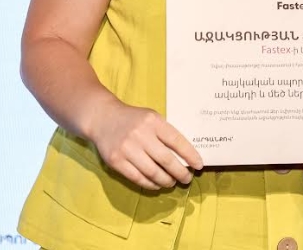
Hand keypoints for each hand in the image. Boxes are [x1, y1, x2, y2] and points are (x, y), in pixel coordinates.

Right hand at [86, 99, 202, 189]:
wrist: (103, 118)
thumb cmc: (133, 119)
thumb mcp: (152, 118)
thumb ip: (165, 132)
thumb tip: (185, 155)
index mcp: (153, 122)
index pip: (177, 141)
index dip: (190, 155)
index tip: (199, 165)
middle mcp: (141, 135)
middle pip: (166, 160)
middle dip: (180, 172)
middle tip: (187, 178)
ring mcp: (127, 149)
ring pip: (152, 172)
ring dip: (166, 180)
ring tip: (172, 183)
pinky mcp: (115, 161)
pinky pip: (137, 178)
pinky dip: (150, 184)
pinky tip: (157, 185)